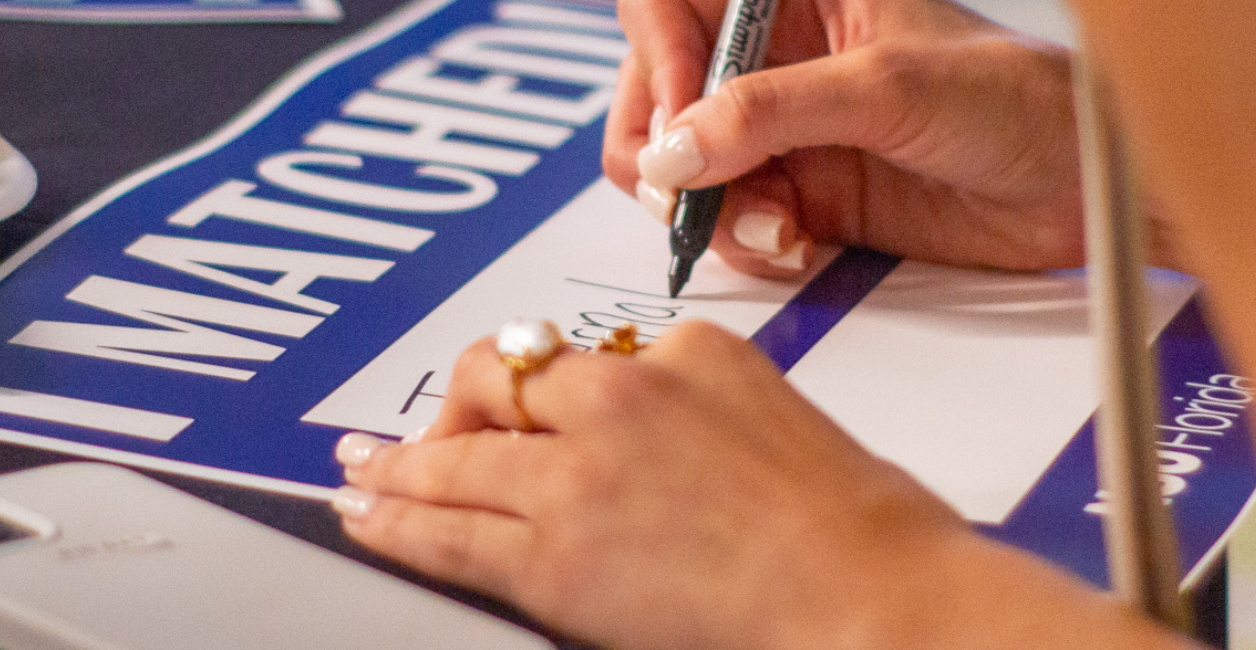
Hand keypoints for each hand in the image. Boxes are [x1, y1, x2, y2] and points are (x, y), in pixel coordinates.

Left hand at [332, 321, 968, 649]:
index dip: (528, 384)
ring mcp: (579, 476)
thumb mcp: (779, 415)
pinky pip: (445, 534)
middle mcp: (623, 396)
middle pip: (497, 383)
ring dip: (397, 464)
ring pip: (454, 458)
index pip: (577, 356)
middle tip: (419, 432)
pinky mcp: (554, 559)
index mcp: (688, 351)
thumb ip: (701, 407)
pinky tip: (365, 512)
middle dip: (451, 410)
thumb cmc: (857, 525)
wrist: (872, 593)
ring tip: (362, 470)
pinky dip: (391, 520)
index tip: (507, 397)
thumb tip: (652, 435)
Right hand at [603, 0, 1084, 278]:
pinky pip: (734, 222)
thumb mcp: (887, 88)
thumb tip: (675, 150)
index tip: (679, 120)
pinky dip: (749, 242)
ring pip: (687, 170)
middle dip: (666, 152)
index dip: (658, 59)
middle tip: (694, 196)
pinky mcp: (806, 197)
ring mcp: (787, 132)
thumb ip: (772, 112)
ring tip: (774, 228)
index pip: (669, 8)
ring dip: (711, 209)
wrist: (1078, 186)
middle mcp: (779, 58)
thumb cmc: (1015, 99)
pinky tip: (796, 244)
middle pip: (660, 94)